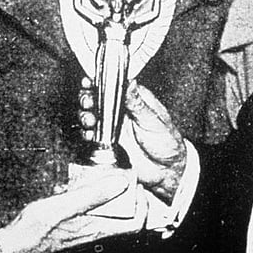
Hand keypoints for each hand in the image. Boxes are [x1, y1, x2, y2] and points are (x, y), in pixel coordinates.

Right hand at [0, 170, 145, 252]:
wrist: (15, 245)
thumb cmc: (36, 228)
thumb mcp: (66, 204)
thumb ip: (94, 193)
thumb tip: (120, 182)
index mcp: (98, 230)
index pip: (135, 225)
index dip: (142, 206)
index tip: (136, 186)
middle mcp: (96, 235)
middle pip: (124, 218)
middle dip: (124, 196)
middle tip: (118, 178)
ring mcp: (86, 234)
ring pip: (108, 215)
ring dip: (104, 196)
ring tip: (92, 181)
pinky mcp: (76, 231)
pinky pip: (92, 215)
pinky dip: (87, 200)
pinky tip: (71, 190)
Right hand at [77, 79, 185, 202]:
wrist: (167, 170)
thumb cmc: (167, 141)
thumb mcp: (154, 120)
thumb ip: (138, 104)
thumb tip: (130, 82)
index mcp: (133, 100)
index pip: (113, 86)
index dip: (99, 82)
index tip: (88, 82)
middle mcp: (121, 112)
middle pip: (98, 99)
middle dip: (88, 98)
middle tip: (87, 102)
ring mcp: (114, 127)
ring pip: (92, 116)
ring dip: (86, 115)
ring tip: (89, 120)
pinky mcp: (109, 143)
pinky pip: (93, 136)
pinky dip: (87, 134)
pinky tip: (89, 135)